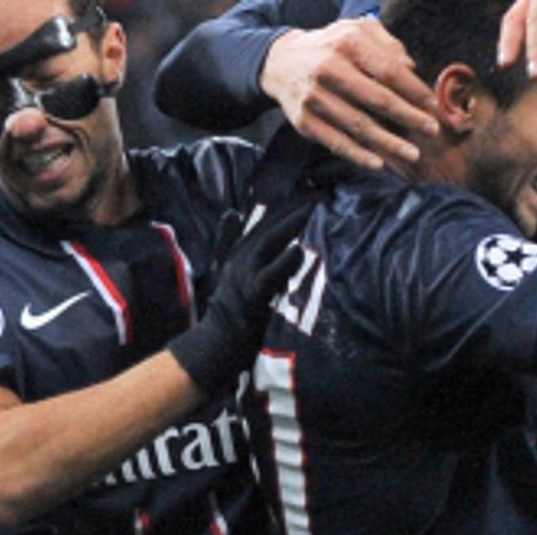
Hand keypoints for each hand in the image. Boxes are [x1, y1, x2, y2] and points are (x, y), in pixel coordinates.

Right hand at [168, 200, 313, 396]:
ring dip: (291, 225)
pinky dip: (283, 262)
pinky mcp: (252, 296)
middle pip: (269, 225)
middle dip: (295, 206)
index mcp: (240, 252)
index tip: (311, 188)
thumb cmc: (227, 310)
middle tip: (321, 191)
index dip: (288, 203)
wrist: (215, 344)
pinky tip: (299, 250)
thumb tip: (232, 212)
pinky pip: (269, 276)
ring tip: (313, 209)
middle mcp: (241, 258)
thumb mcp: (226, 272)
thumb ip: (228, 242)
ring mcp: (245, 275)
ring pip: (268, 243)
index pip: (266, 221)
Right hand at [261, 19, 438, 170]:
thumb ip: (386, 45)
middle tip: (432, 130)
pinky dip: (358, 155)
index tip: (432, 105)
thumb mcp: (356, 31)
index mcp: (347, 44)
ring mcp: (315, 98)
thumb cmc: (330, 48)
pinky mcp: (304, 121)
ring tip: (413, 153)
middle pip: (377, 99)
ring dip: (389, 143)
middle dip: (409, 117)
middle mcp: (329, 69)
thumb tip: (411, 68)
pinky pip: (336, 142)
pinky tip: (379, 163)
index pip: (388, 70)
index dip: (414, 90)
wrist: (281, 63)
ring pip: (359, 125)